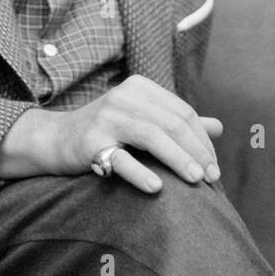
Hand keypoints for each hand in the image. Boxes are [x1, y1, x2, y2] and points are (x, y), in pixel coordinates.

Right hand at [0, 75, 222, 193]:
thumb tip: (218, 127)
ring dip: (178, 159)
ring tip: (195, 181)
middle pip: (172, 123)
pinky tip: (157, 188)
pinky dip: (140, 172)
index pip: (183, 112)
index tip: (214, 167)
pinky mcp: (91, 141)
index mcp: (140, 88)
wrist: (56, 139)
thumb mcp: (142, 119)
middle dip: (196, 151)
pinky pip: (121, 157)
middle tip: (211, 178)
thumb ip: (177, 121)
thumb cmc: (106, 130)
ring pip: (152, 136)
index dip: (202, 140)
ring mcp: (106, 117)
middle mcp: (124, 96)